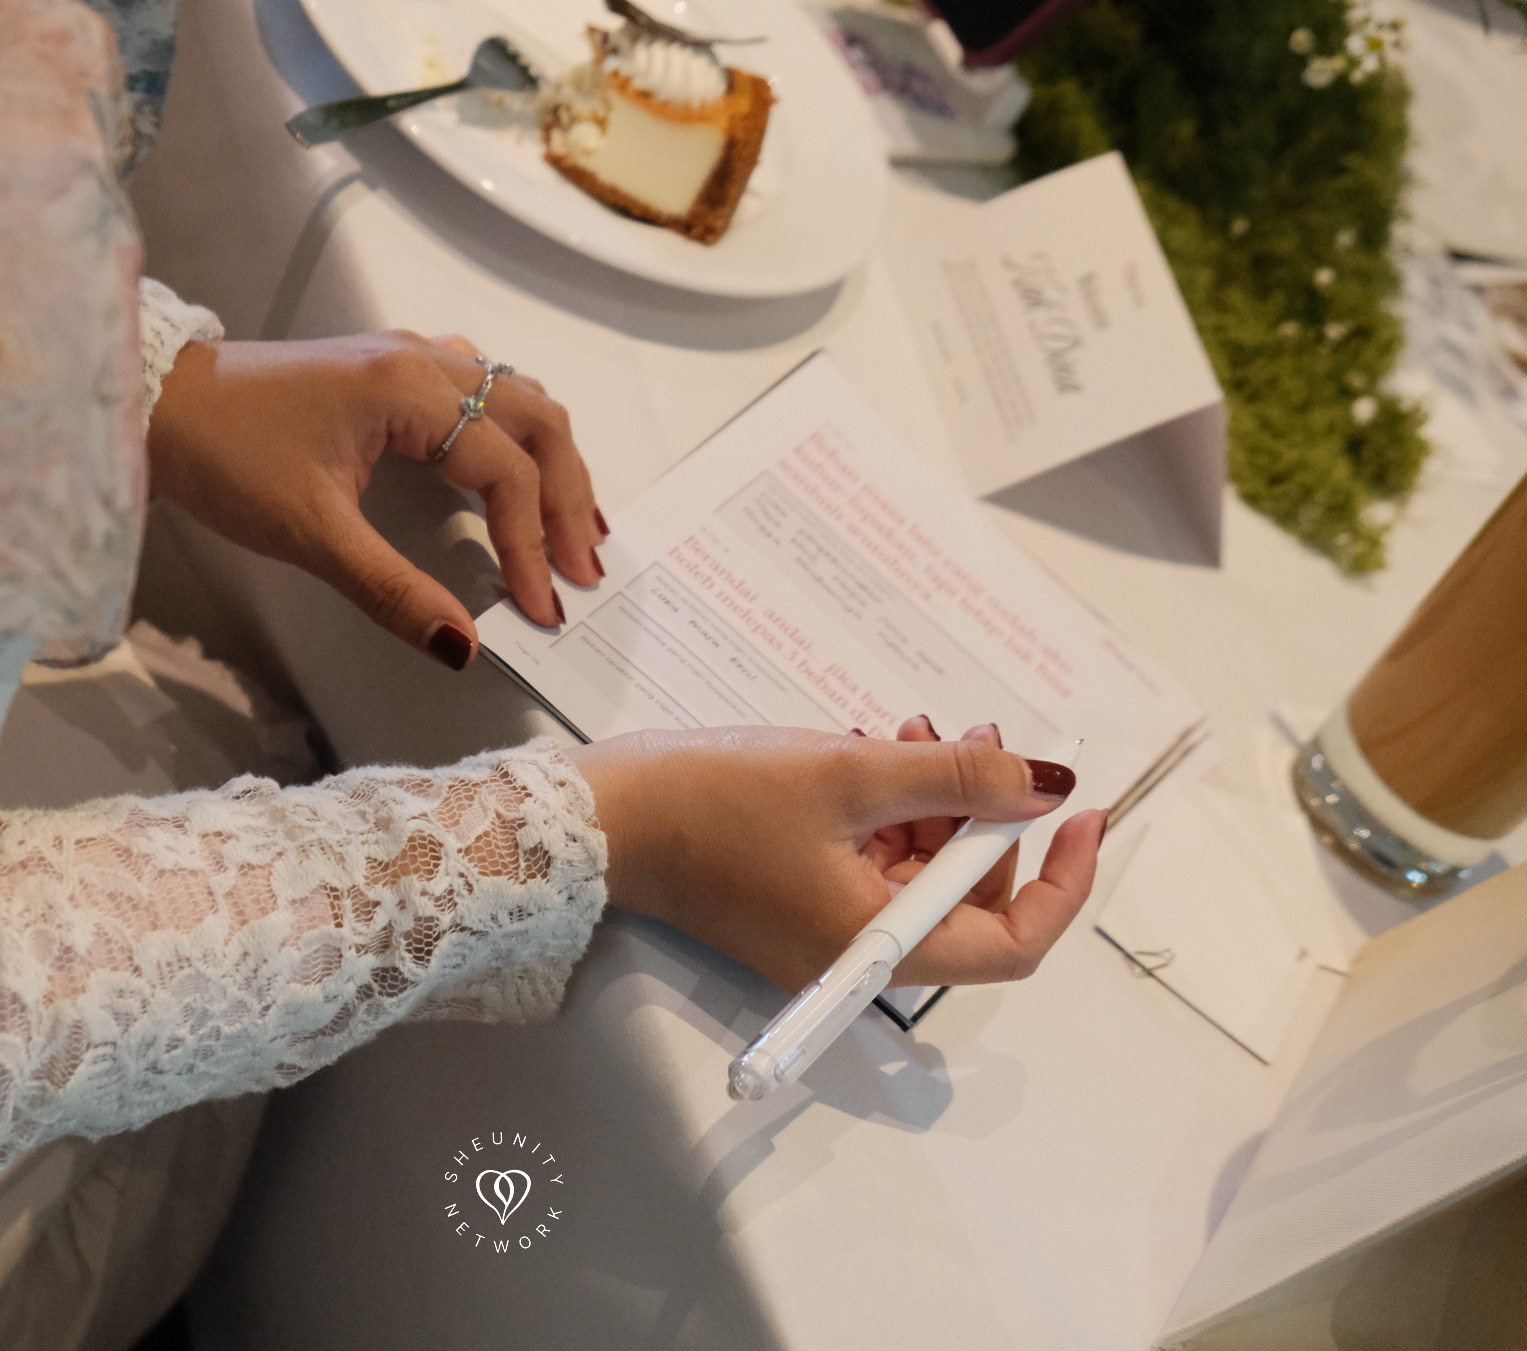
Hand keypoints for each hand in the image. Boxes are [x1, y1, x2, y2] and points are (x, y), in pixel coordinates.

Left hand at [146, 332, 603, 667]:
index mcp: (412, 391)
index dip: (531, 544)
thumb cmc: (226, 457)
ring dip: (554, 462)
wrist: (159, 401)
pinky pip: (484, 388)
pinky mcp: (390, 366)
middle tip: (583, 572)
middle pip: (537, 422)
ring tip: (576, 529)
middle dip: (568, 500)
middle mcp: (426, 360)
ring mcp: (410, 356)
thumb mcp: (311, 535)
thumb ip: (393, 591)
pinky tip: (520, 467)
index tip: (543, 609)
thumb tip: (462, 648)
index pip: (506, 472)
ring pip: (519, 398)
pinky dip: (518, 433)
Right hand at [569, 720, 1105, 992]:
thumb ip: (957, 777)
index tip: (1079, 811)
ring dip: (936, 801)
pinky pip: (870, 860)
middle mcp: (858, 953)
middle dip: (987, 818)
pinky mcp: (794, 898)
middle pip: (965, 902)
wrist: (603, 816)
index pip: (1013, 945)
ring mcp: (823, 929)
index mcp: (877, 946)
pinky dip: (890, 809)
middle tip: (982, 739)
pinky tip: (878, 749)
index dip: (1060, 880)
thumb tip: (1046, 785)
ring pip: (918, 872)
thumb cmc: (715, 802)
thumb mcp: (850, 774)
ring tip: (919, 728)